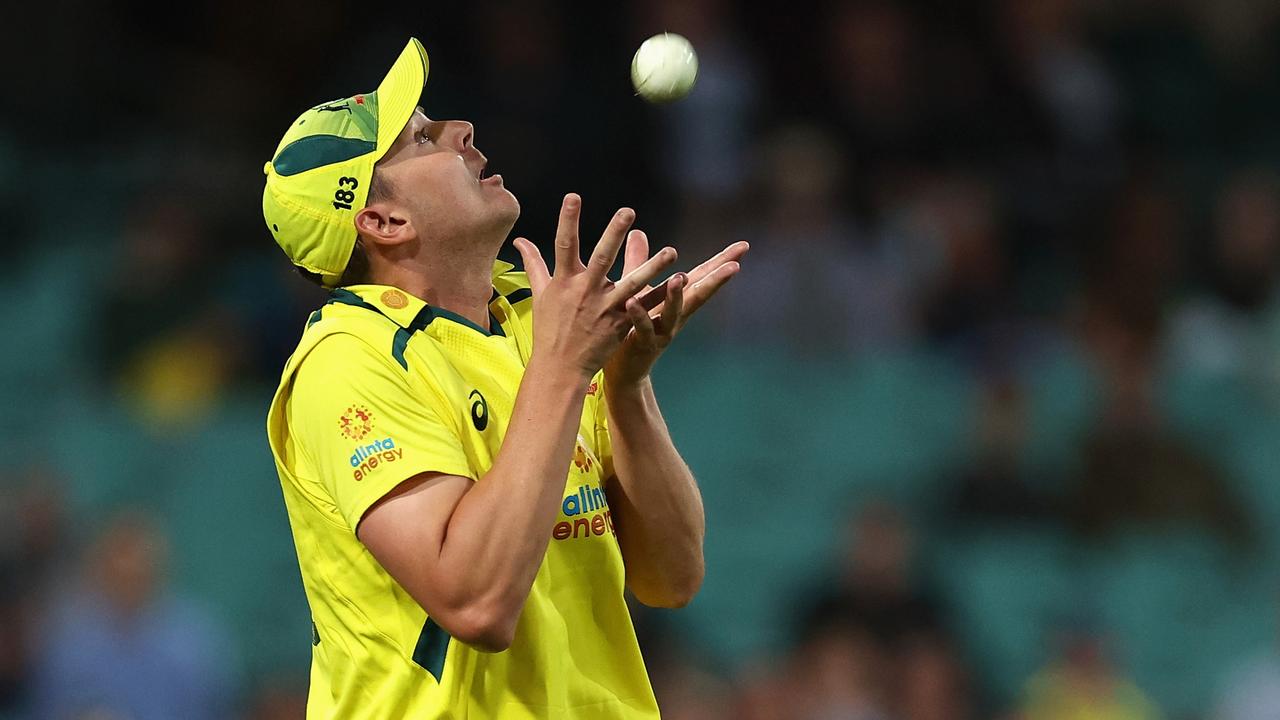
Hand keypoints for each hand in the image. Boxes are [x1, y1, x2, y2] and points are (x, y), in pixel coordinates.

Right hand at [513, 194, 678, 379]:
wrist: (560, 367)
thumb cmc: (549, 329)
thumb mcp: (540, 294)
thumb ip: (533, 264)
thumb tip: (519, 240)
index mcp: (564, 281)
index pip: (564, 244)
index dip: (568, 219)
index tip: (573, 196)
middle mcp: (585, 292)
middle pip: (602, 257)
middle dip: (614, 233)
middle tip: (628, 211)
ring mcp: (605, 308)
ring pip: (632, 284)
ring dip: (652, 267)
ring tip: (671, 252)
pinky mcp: (621, 324)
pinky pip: (645, 307)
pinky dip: (661, 295)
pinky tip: (680, 281)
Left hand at [604, 232, 748, 386]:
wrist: (620, 368)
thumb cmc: (630, 324)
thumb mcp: (635, 288)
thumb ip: (639, 261)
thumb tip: (638, 232)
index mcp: (676, 300)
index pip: (701, 276)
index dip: (721, 262)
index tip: (743, 246)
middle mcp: (675, 316)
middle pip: (699, 295)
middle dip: (717, 280)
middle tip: (735, 266)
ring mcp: (662, 332)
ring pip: (673, 314)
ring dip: (676, 296)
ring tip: (680, 278)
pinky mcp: (643, 344)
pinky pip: (642, 329)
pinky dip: (639, 316)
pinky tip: (633, 302)